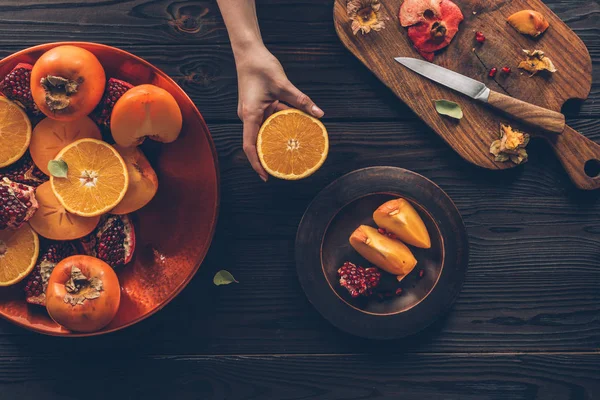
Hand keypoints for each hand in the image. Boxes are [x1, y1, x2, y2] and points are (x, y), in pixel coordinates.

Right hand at [235, 45, 323, 180]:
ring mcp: (251, 112)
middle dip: (267, 157)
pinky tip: (290, 130)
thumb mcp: (284, 85)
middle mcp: (248, 116)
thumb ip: (301, 101)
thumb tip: (319, 114)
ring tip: (289, 152)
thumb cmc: (261, 67)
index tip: (266, 175)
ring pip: (263, 132)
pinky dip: (277, 128)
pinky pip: (266, 122)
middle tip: (283, 169)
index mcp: (250, 114)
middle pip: (256, 142)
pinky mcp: (256, 107)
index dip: (256, 163)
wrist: (248, 52)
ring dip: (275, 141)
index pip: (250, 145)